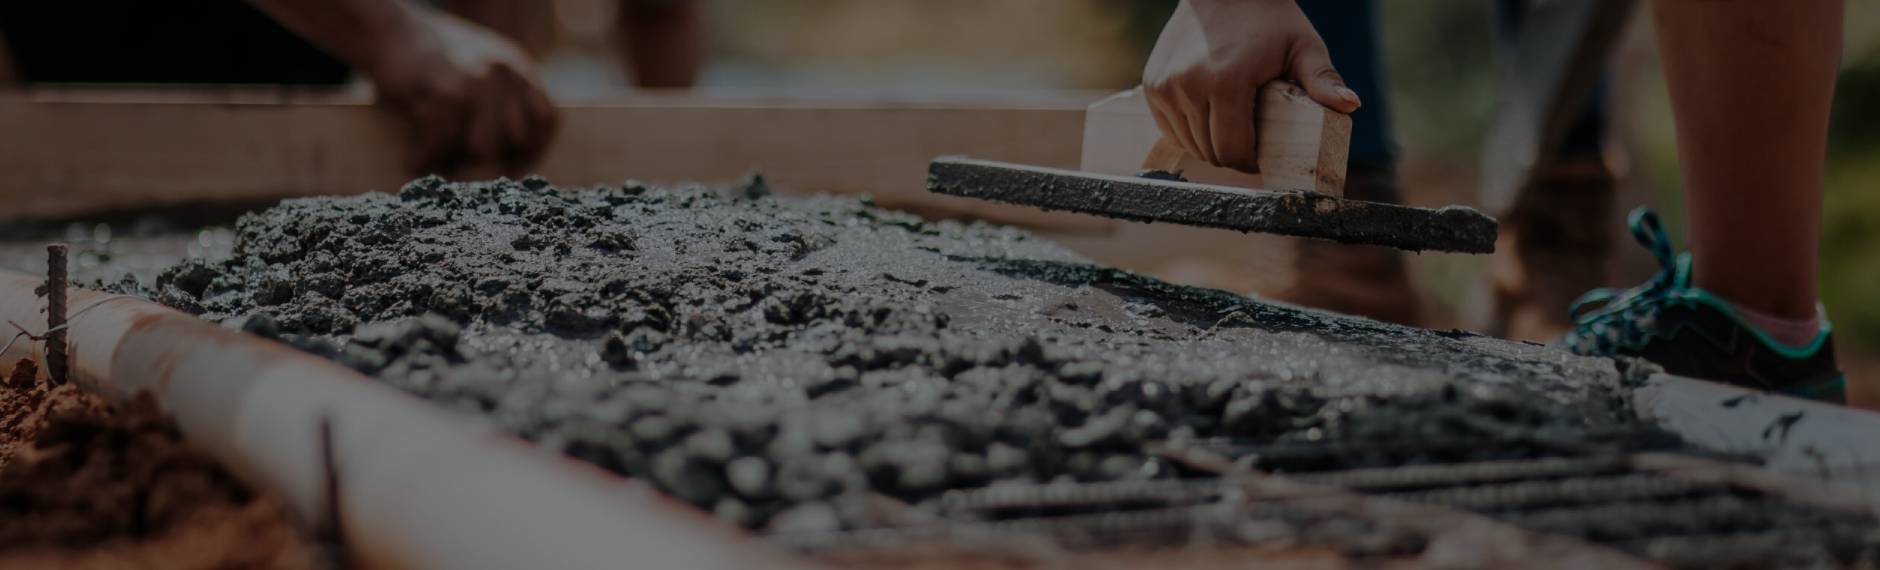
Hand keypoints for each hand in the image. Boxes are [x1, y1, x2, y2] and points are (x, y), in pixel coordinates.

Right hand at [362, 11, 557, 173]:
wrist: (389, 30)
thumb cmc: (433, 59)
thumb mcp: (482, 67)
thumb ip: (504, 99)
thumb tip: (512, 154)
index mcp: (518, 68)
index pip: (546, 119)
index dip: (532, 150)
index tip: (511, 168)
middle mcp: (503, 73)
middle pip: (513, 140)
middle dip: (490, 163)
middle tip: (465, 173)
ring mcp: (475, 80)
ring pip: (479, 147)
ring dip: (455, 163)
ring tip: (438, 166)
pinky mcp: (443, 90)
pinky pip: (442, 142)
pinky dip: (426, 157)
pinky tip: (415, 160)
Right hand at [1142, 0, 1357, 171]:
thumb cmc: (1269, 19)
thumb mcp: (1303, 46)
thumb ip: (1322, 80)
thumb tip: (1350, 104)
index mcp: (1226, 81)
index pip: (1234, 150)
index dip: (1251, 162)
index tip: (1263, 156)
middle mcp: (1188, 85)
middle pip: (1210, 151)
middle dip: (1232, 155)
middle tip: (1250, 143)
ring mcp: (1165, 87)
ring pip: (1189, 144)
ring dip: (1210, 144)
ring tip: (1231, 128)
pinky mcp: (1153, 86)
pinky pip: (1170, 128)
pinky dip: (1188, 131)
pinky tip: (1207, 117)